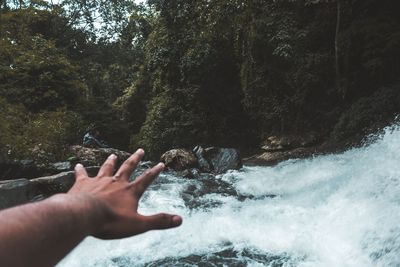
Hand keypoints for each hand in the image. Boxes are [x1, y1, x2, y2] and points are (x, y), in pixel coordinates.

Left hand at [67, 149, 181, 238]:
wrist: (84, 215)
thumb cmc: (111, 221)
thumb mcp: (139, 224)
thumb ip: (159, 221)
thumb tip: (180, 220)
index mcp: (130, 191)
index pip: (146, 179)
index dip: (155, 172)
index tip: (161, 163)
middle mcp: (116, 182)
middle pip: (128, 167)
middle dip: (135, 159)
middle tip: (140, 149)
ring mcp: (99, 181)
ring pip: (107, 168)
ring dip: (111, 161)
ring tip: (114, 155)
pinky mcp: (83, 184)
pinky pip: (82, 174)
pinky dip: (80, 170)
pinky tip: (77, 165)